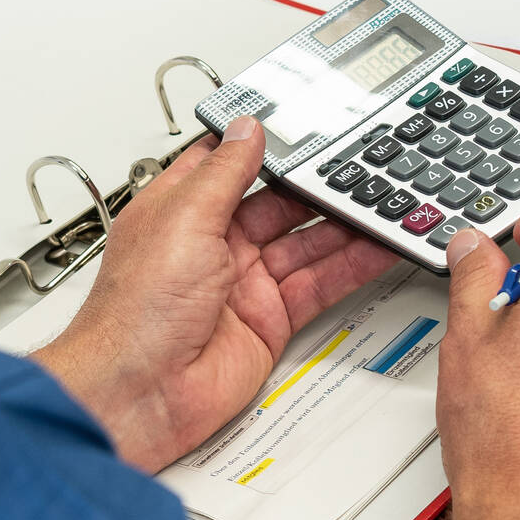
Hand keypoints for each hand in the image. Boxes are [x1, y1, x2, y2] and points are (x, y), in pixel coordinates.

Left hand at [32, 116, 399, 470]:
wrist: (142, 392)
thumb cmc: (136, 311)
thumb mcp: (183, 218)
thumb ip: (224, 172)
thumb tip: (247, 129)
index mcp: (181, 210)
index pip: (228, 164)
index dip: (265, 145)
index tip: (305, 126)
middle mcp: (213, 245)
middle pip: (279, 205)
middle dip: (318, 187)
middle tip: (363, 165)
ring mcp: (244, 284)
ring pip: (307, 245)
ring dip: (345, 225)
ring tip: (383, 201)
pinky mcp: (269, 321)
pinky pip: (319, 286)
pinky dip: (352, 267)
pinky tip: (376, 248)